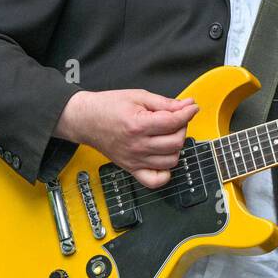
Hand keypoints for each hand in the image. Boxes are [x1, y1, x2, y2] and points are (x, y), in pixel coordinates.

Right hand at [56, 89, 199, 188]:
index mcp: (138, 125)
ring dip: (176, 147)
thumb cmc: (107, 106)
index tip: (191, 107)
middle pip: (175, 142)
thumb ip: (164, 102)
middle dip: (182, 127)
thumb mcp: (138, 96)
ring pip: (171, 160)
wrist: (85, 120)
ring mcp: (135, 160)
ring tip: (168, 135)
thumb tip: (186, 105)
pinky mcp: (132, 169)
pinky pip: (155, 180)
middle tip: (176, 118)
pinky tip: (164, 157)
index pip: (173, 122)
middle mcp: (137, 146)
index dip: (187, 113)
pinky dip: (165, 173)